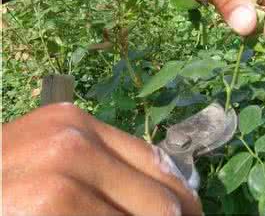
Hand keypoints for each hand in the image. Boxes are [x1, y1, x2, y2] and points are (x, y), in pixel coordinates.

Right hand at [2, 103, 201, 215]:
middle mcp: (69, 141)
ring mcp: (58, 176)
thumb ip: (105, 173)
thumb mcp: (53, 166)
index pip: (158, 164)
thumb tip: (176, 200)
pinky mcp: (49, 205)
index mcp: (74, 125)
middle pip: (162, 200)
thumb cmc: (2, 186)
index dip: (183, 200)